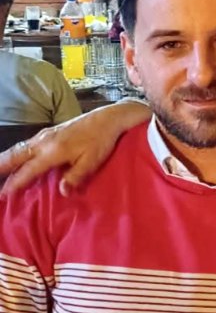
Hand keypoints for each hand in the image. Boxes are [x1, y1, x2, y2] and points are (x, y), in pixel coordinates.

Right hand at [0, 101, 150, 197]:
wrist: (107, 119)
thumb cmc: (100, 141)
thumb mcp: (91, 161)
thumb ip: (75, 177)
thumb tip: (61, 192)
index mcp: (52, 151)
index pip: (28, 170)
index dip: (15, 182)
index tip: (4, 194)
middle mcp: (43, 142)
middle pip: (15, 156)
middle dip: (1, 167)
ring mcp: (44, 135)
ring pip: (18, 148)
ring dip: (5, 160)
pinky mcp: (49, 131)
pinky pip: (25, 144)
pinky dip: (15, 153)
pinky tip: (14, 158)